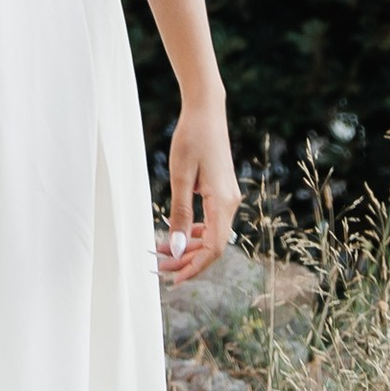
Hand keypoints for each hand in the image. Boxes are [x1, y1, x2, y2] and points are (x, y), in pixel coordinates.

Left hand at [157, 95, 240, 284]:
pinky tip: (176, 234)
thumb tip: (177, 248)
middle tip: (158, 266)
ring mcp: (228, 198)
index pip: (214, 249)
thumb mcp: (181, 177)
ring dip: (188, 247)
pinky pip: (210, 222)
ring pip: (211, 235)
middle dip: (187, 260)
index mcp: (223, 202)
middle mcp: (230, 203)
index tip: (173, 279)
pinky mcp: (221, 192)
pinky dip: (193, 232)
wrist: (205, 111)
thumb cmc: (192, 139)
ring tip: (161, 251)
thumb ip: (180, 214)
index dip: (195, 268)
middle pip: (213, 246)